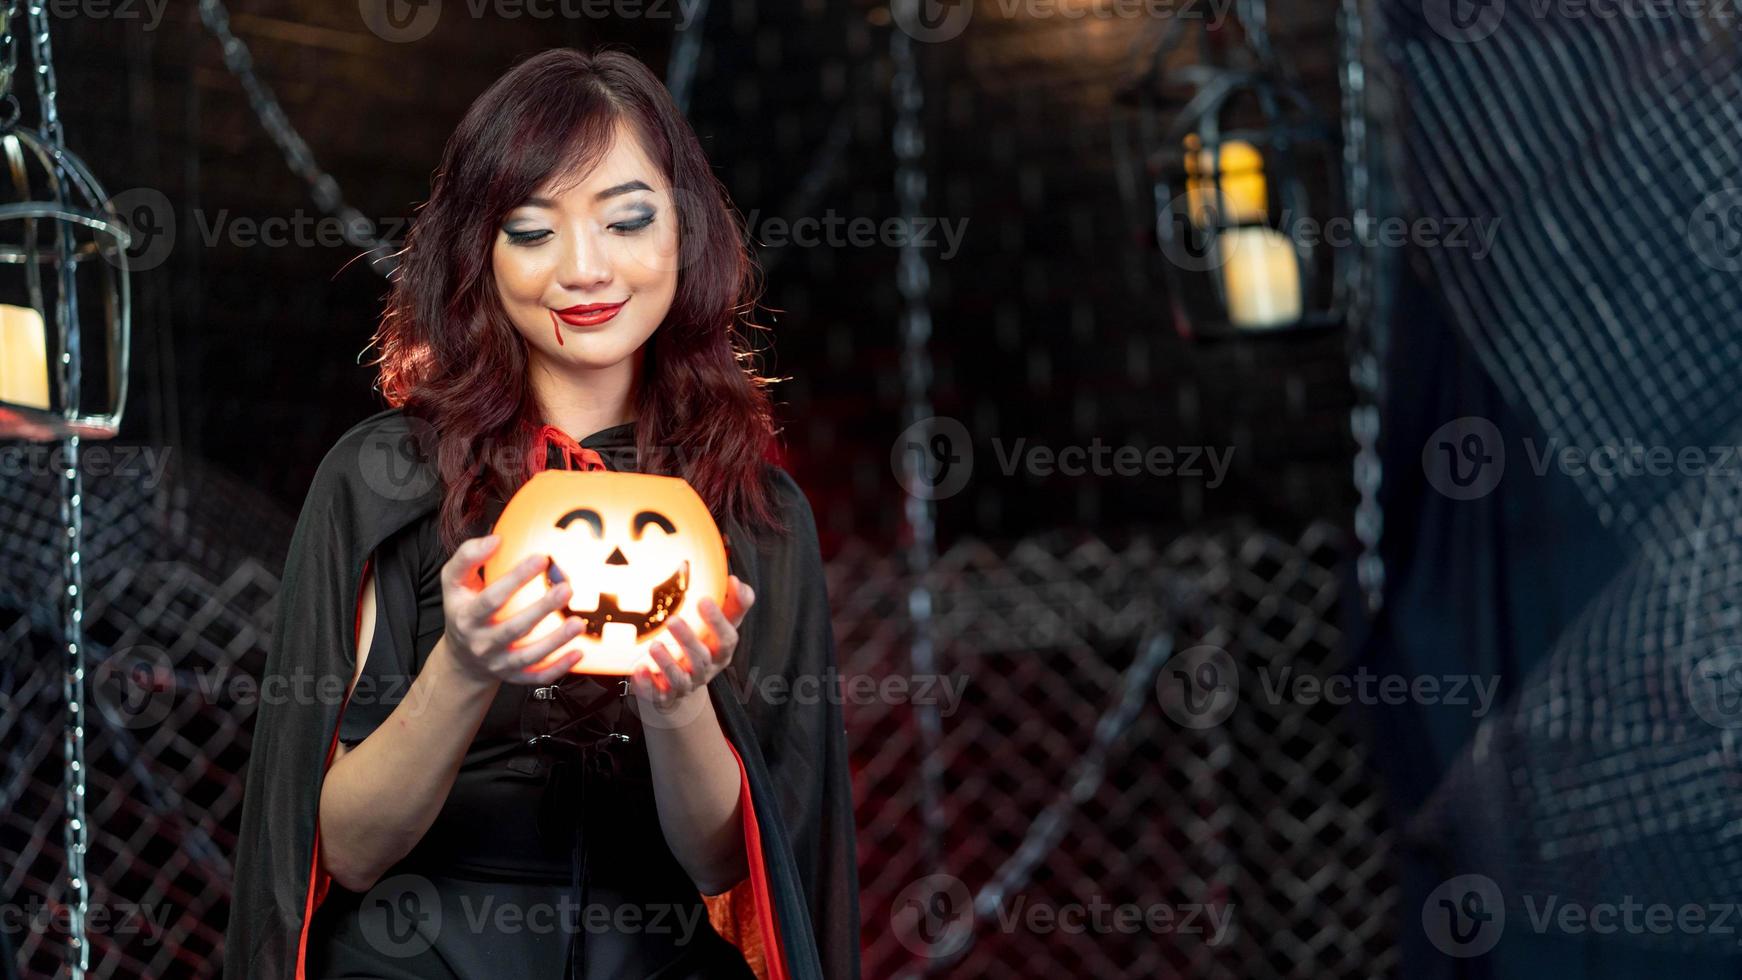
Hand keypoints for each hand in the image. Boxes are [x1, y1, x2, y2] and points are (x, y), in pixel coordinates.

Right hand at [438, 534, 585, 685]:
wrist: (462, 658)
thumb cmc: (463, 608)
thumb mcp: (454, 582)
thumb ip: (468, 557)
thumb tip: (495, 539)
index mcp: (467, 617)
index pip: (491, 598)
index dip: (516, 579)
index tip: (541, 558)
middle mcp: (482, 643)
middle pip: (513, 629)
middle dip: (541, 609)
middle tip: (567, 589)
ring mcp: (499, 663)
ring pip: (529, 656)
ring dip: (556, 641)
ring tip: (579, 622)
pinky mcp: (514, 677)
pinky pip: (538, 676)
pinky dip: (559, 668)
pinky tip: (579, 653)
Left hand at [632, 575, 754, 707]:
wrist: (681, 686)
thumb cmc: (703, 645)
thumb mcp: (719, 627)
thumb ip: (732, 604)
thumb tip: (736, 580)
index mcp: (720, 651)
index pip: (726, 638)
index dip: (717, 621)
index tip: (704, 600)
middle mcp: (705, 669)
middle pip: (701, 658)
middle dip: (688, 640)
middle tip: (672, 620)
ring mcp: (686, 684)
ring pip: (680, 678)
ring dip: (667, 662)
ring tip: (654, 645)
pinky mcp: (665, 695)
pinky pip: (657, 693)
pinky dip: (648, 683)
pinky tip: (639, 670)